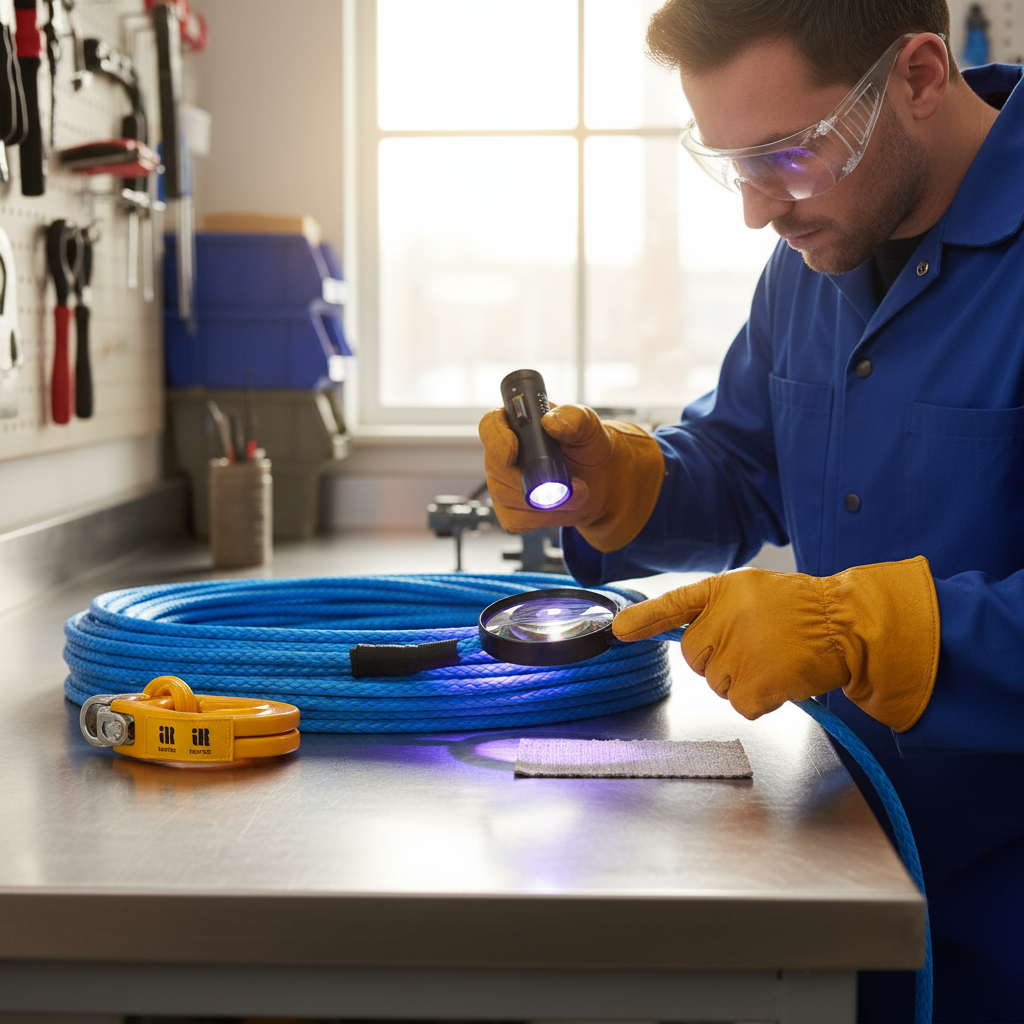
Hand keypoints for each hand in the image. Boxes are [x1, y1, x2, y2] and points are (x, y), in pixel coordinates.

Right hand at [479, 403, 664, 552]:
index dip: (496, 439)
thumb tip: (551, 421)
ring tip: (577, 492)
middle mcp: (501, 453)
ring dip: (546, 501)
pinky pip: (519, 519)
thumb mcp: (590, 428)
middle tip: (571, 483)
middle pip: (497, 468)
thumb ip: (575, 418)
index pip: (490, 425)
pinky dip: (545, 517)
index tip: (513, 452)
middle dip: (533, 480)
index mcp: (515, 424)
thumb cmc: (588, 448)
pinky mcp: (509, 512)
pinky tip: (563, 507)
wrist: (598, 482)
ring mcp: (501, 484)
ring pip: (509, 497)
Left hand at [612, 557, 939, 730]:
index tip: (619, 630)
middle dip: (718, 660)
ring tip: (773, 660)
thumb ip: (714, 609)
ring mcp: (740, 649)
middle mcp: (726, 616)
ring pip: (716, 683)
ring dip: (741, 681)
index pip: (675, 604)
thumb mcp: (754, 592)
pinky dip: (759, 701)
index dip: (645, 619)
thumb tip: (677, 634)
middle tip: (755, 649)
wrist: (847, 625)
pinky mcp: (756, 681)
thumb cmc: (801, 611)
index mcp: (724, 590)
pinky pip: (739, 704)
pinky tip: (780, 680)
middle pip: (695, 656)